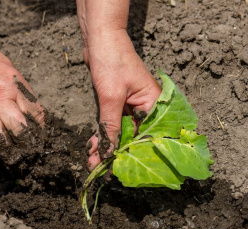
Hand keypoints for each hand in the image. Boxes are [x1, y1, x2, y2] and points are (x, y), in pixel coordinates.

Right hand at [0, 31, 44, 163]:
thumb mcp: (10, 69)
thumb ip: (22, 91)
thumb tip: (34, 113)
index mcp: (13, 87)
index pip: (35, 113)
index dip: (41, 129)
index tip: (41, 137)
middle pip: (19, 130)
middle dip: (27, 145)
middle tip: (30, 154)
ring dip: (7, 151)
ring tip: (14, 160)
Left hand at [83, 30, 160, 170]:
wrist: (99, 38)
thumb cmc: (112, 61)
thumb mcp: (111, 97)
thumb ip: (111, 126)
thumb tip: (110, 153)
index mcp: (154, 104)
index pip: (150, 136)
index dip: (137, 154)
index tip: (123, 169)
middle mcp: (146, 107)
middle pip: (135, 137)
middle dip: (118, 153)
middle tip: (103, 170)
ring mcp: (132, 106)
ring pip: (121, 132)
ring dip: (107, 146)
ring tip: (93, 162)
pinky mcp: (118, 104)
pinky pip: (112, 124)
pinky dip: (102, 134)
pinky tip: (92, 146)